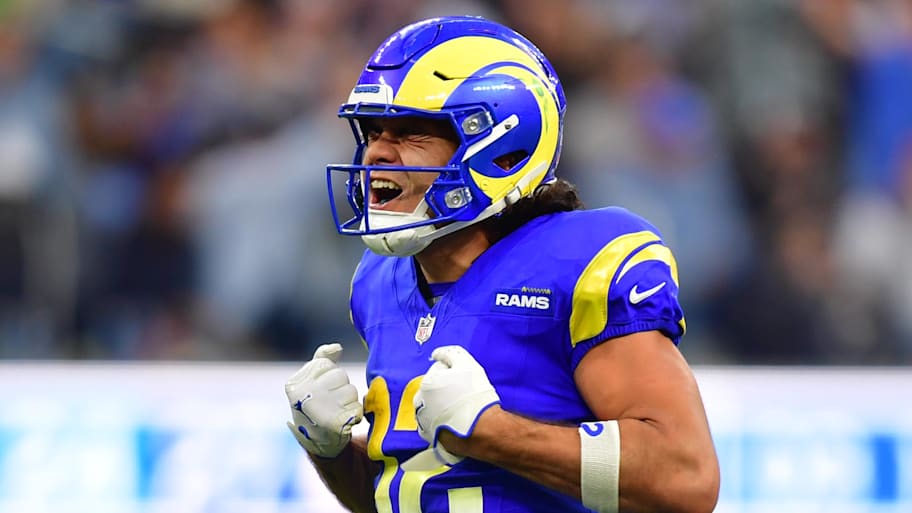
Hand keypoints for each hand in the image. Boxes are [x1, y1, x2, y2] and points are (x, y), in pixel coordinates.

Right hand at [285, 343, 362, 457]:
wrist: (317, 442)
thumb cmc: (316, 404)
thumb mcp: (310, 380)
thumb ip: (321, 360)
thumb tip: (336, 347)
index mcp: (294, 384)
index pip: (326, 364)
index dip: (329, 376)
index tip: (322, 390)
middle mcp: (303, 397)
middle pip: (340, 376)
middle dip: (341, 387)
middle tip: (331, 403)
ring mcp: (319, 411)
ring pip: (351, 391)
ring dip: (349, 401)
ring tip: (336, 412)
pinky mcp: (335, 425)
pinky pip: (358, 408)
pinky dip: (355, 415)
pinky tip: (344, 421)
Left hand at [412, 345, 499, 465]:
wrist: (480, 428)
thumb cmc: (474, 394)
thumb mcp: (466, 363)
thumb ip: (450, 354)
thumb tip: (437, 354)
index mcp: (426, 383)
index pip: (439, 371)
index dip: (454, 374)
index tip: (464, 381)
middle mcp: (419, 403)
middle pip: (433, 390)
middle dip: (446, 390)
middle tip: (463, 394)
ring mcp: (423, 421)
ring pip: (432, 407)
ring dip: (443, 406)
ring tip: (460, 409)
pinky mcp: (429, 437)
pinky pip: (434, 424)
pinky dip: (442, 422)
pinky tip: (455, 421)